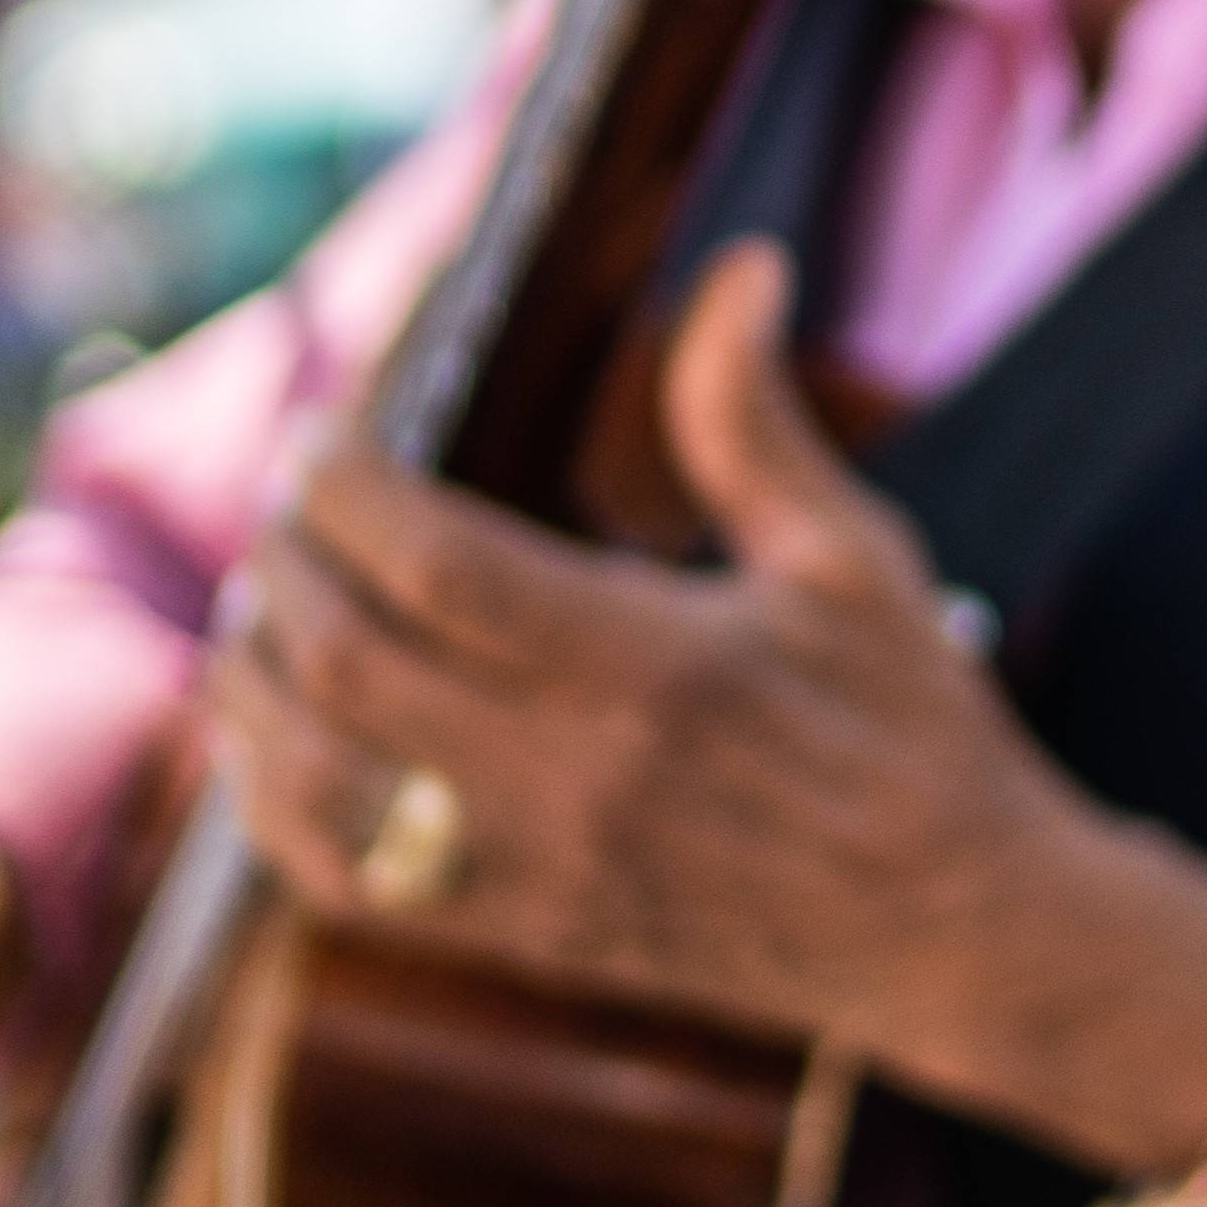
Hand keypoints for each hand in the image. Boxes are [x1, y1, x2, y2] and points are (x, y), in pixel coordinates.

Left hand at [211, 241, 1206, 1187]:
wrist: (955, 936)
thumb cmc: (913, 731)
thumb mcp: (852, 562)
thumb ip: (754, 423)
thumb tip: (740, 270)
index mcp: (661, 669)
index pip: (442, 568)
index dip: (348, 490)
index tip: (324, 437)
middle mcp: (581, 777)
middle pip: (352, 662)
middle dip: (285, 568)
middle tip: (288, 509)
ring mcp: (539, 869)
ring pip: (318, 779)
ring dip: (252, 685)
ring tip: (257, 610)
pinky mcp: (521, 935)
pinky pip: (338, 884)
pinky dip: (272, 807)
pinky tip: (270, 740)